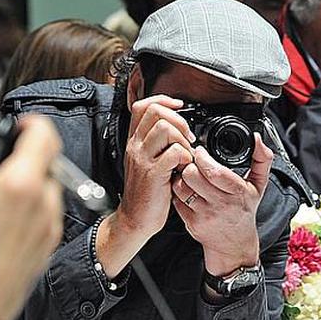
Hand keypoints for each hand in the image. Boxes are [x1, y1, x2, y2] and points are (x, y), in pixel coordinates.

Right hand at [0, 115, 63, 319]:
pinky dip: (19, 217)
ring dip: (19, 191)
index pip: (44, 133)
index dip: (30, 121)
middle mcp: (44, 205)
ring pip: (41, 194)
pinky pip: (37, 221)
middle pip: (42, 165)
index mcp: (22, 184)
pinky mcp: (42, 251)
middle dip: (18, 162)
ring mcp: (47, 230)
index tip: (18, 124)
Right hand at [97, 96, 194, 277]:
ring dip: (183, 139)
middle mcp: (136, 147)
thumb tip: (176, 127)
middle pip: (156, 112)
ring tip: (184, 155)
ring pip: (166, 128)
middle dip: (178, 120)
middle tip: (186, 138)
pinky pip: (175, 152)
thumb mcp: (147, 162)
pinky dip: (185, 157)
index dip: (163, 100)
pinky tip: (183, 168)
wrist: (136, 219)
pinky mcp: (153, 174)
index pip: (143, 106)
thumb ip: (157, 144)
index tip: (178, 107)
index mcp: (134, 142)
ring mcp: (143, 159)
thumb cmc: (146, 193)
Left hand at [171, 133, 271, 275]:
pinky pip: (177, 200)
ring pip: (181, 187)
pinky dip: (178, 192)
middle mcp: (220, 204)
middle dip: (188, 164)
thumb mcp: (258, 186)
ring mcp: (204, 215)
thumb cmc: (244, 211)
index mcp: (237, 192)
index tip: (200, 151)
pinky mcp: (191, 223)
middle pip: (192, 175)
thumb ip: (262, 159)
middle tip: (191, 162)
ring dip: (181, 177)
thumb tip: (258, 139)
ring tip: (187, 175)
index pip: (213, 171)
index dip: (202, 157)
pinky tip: (186, 190)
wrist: (234, 245)